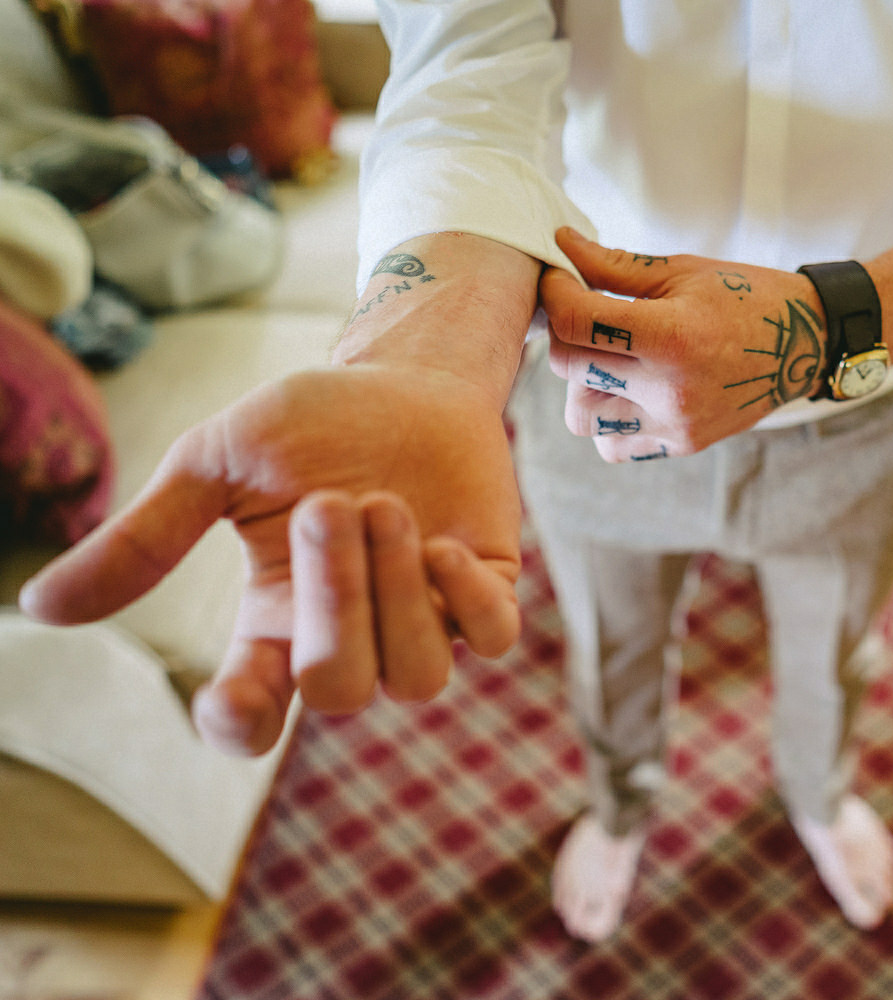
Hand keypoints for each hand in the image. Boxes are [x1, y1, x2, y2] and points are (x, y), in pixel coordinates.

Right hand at [20, 363, 522, 755]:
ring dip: (396, 590)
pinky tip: (445, 544)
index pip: (251, 717)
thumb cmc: (310, 423)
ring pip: (415, 677)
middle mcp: (349, 636)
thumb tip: (39, 608)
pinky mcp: (486, 594)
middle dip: (335, 599)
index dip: (241, 723)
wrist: (407, 379)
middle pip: (339, 689)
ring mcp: (423, 623)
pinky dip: (466, 601)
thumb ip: (144, 538)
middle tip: (327, 503)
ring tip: (383, 504)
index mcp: (273, 623)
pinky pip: (488, 639)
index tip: (232, 689)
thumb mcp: (215, 465)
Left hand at [540, 227, 827, 460]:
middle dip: (564, 333)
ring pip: (581, 416)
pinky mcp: (681, 443)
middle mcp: (671, 388)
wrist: (803, 346)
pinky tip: (629, 391)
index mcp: (673, 335)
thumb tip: (561, 245)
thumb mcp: (682, 271)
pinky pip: (612, 446)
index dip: (555, 294)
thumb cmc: (745, 298)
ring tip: (611, 359)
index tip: (561, 280)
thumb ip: (615, 266)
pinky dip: (609, 420)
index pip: (576, 321)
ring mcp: (675, 423)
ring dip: (583, 385)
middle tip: (586, 314)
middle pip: (569, 367)